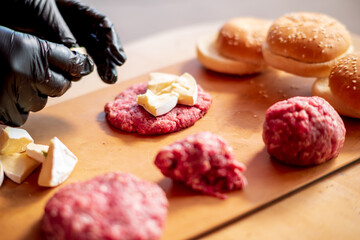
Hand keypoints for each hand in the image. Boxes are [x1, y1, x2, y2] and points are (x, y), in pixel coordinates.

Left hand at [0, 0, 125, 83]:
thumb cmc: (19, 1)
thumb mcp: (42, 13)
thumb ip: (60, 32)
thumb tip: (78, 55)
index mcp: (74, 10)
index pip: (101, 25)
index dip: (113, 41)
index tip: (118, 57)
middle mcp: (73, 24)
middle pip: (99, 42)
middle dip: (108, 58)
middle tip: (112, 76)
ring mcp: (63, 37)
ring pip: (87, 53)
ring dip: (99, 66)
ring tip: (108, 79)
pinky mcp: (52, 50)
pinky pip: (69, 60)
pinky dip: (76, 70)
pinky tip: (81, 77)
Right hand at [0, 26, 93, 125]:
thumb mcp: (19, 42)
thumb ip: (44, 54)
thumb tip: (75, 68)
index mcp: (34, 50)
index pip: (72, 62)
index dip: (77, 66)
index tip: (79, 68)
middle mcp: (29, 72)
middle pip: (60, 87)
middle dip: (52, 84)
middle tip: (34, 76)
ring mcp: (16, 93)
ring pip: (40, 103)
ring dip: (30, 97)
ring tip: (10, 84)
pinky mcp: (2, 110)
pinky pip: (21, 116)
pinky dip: (14, 109)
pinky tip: (2, 96)